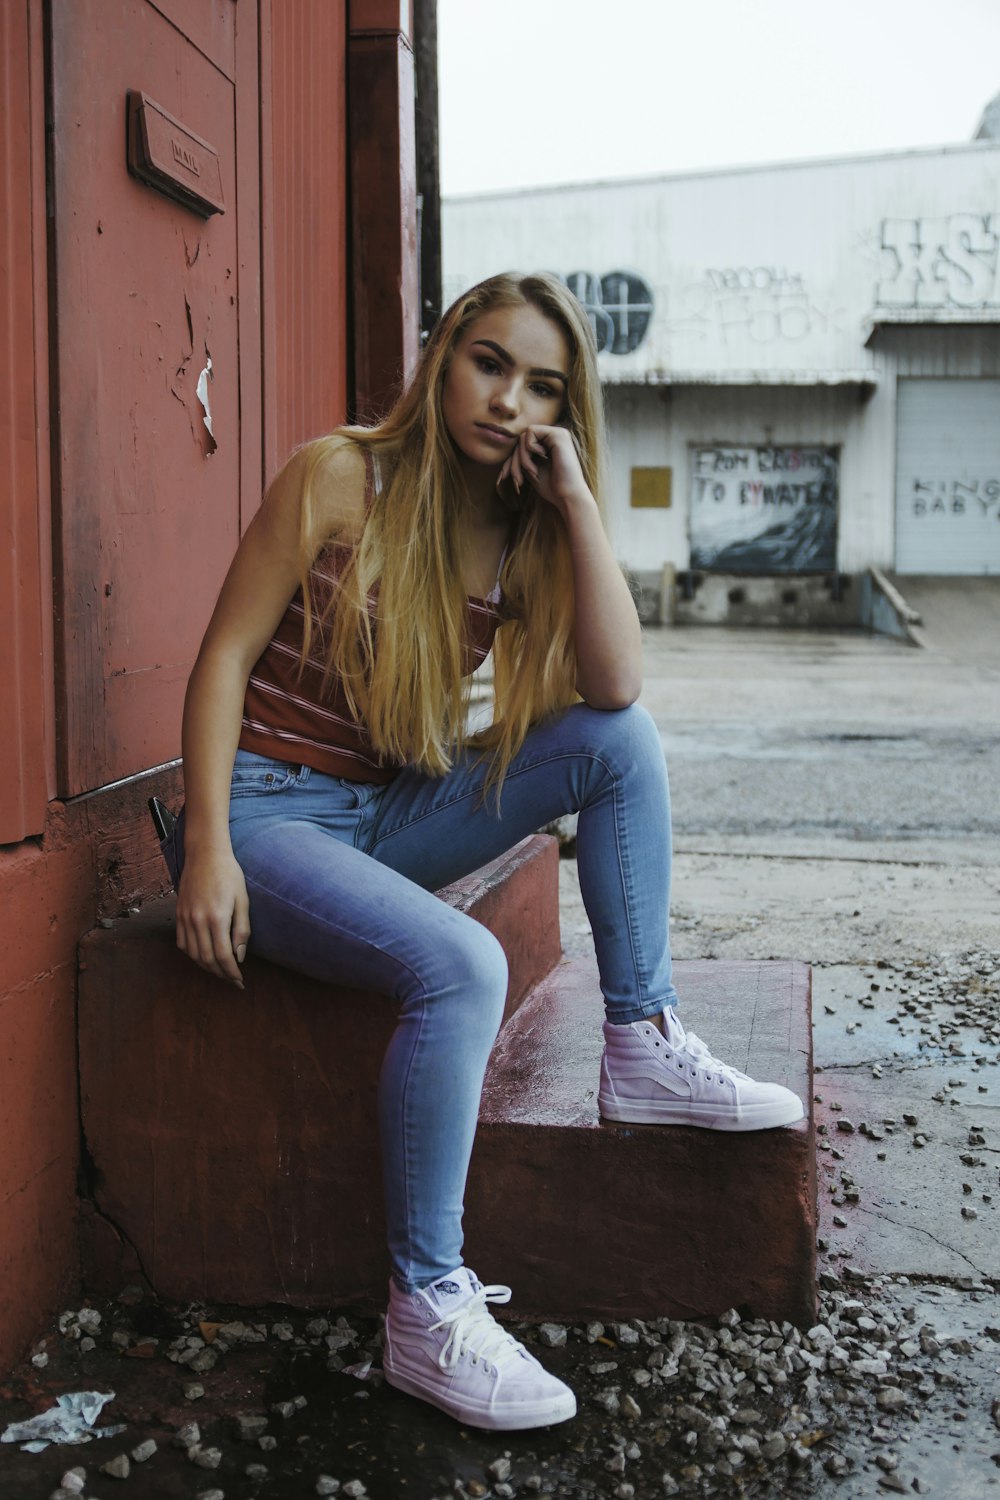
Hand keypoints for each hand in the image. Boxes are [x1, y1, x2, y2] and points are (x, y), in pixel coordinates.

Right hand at [175, 848, 250, 987]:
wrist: (205, 855)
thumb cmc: (229, 875)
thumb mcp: (243, 900)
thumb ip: (242, 930)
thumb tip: (239, 957)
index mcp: (216, 917)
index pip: (223, 956)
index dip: (231, 972)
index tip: (240, 981)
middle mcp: (197, 921)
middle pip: (207, 959)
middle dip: (221, 974)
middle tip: (232, 980)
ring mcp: (185, 918)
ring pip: (193, 954)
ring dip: (206, 967)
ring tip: (220, 971)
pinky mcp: (178, 914)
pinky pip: (182, 943)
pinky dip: (192, 955)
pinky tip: (203, 956)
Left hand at [498, 425, 593, 520]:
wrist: (568, 495)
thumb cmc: (552, 487)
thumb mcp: (530, 470)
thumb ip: (522, 458)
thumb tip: (506, 454)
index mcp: (549, 444)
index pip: (522, 445)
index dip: (511, 461)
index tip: (504, 477)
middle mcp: (554, 436)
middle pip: (520, 441)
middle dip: (514, 462)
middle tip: (518, 480)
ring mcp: (557, 433)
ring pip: (523, 437)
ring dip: (522, 458)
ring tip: (532, 472)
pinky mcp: (558, 434)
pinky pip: (531, 432)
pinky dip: (529, 448)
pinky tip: (542, 458)